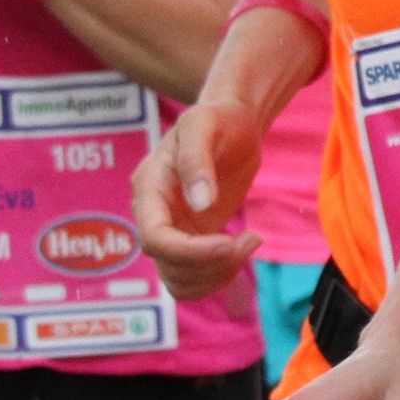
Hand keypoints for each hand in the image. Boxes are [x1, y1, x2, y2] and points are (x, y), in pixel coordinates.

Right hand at [133, 100, 264, 300]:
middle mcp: (155, 215)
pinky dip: (219, 276)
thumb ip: (197, 160)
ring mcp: (173, 230)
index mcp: (150, 188)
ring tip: (249, 243)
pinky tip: (244, 248)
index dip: (189, 251)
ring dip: (216, 276)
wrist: (232, 123)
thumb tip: (200, 203)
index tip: (229, 243)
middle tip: (250, 240)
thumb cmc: (218, 118)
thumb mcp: (204, 124)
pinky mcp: (193, 239)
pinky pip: (194, 277)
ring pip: (179, 281)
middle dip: (211, 263)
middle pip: (168, 265)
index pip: (155, 239)